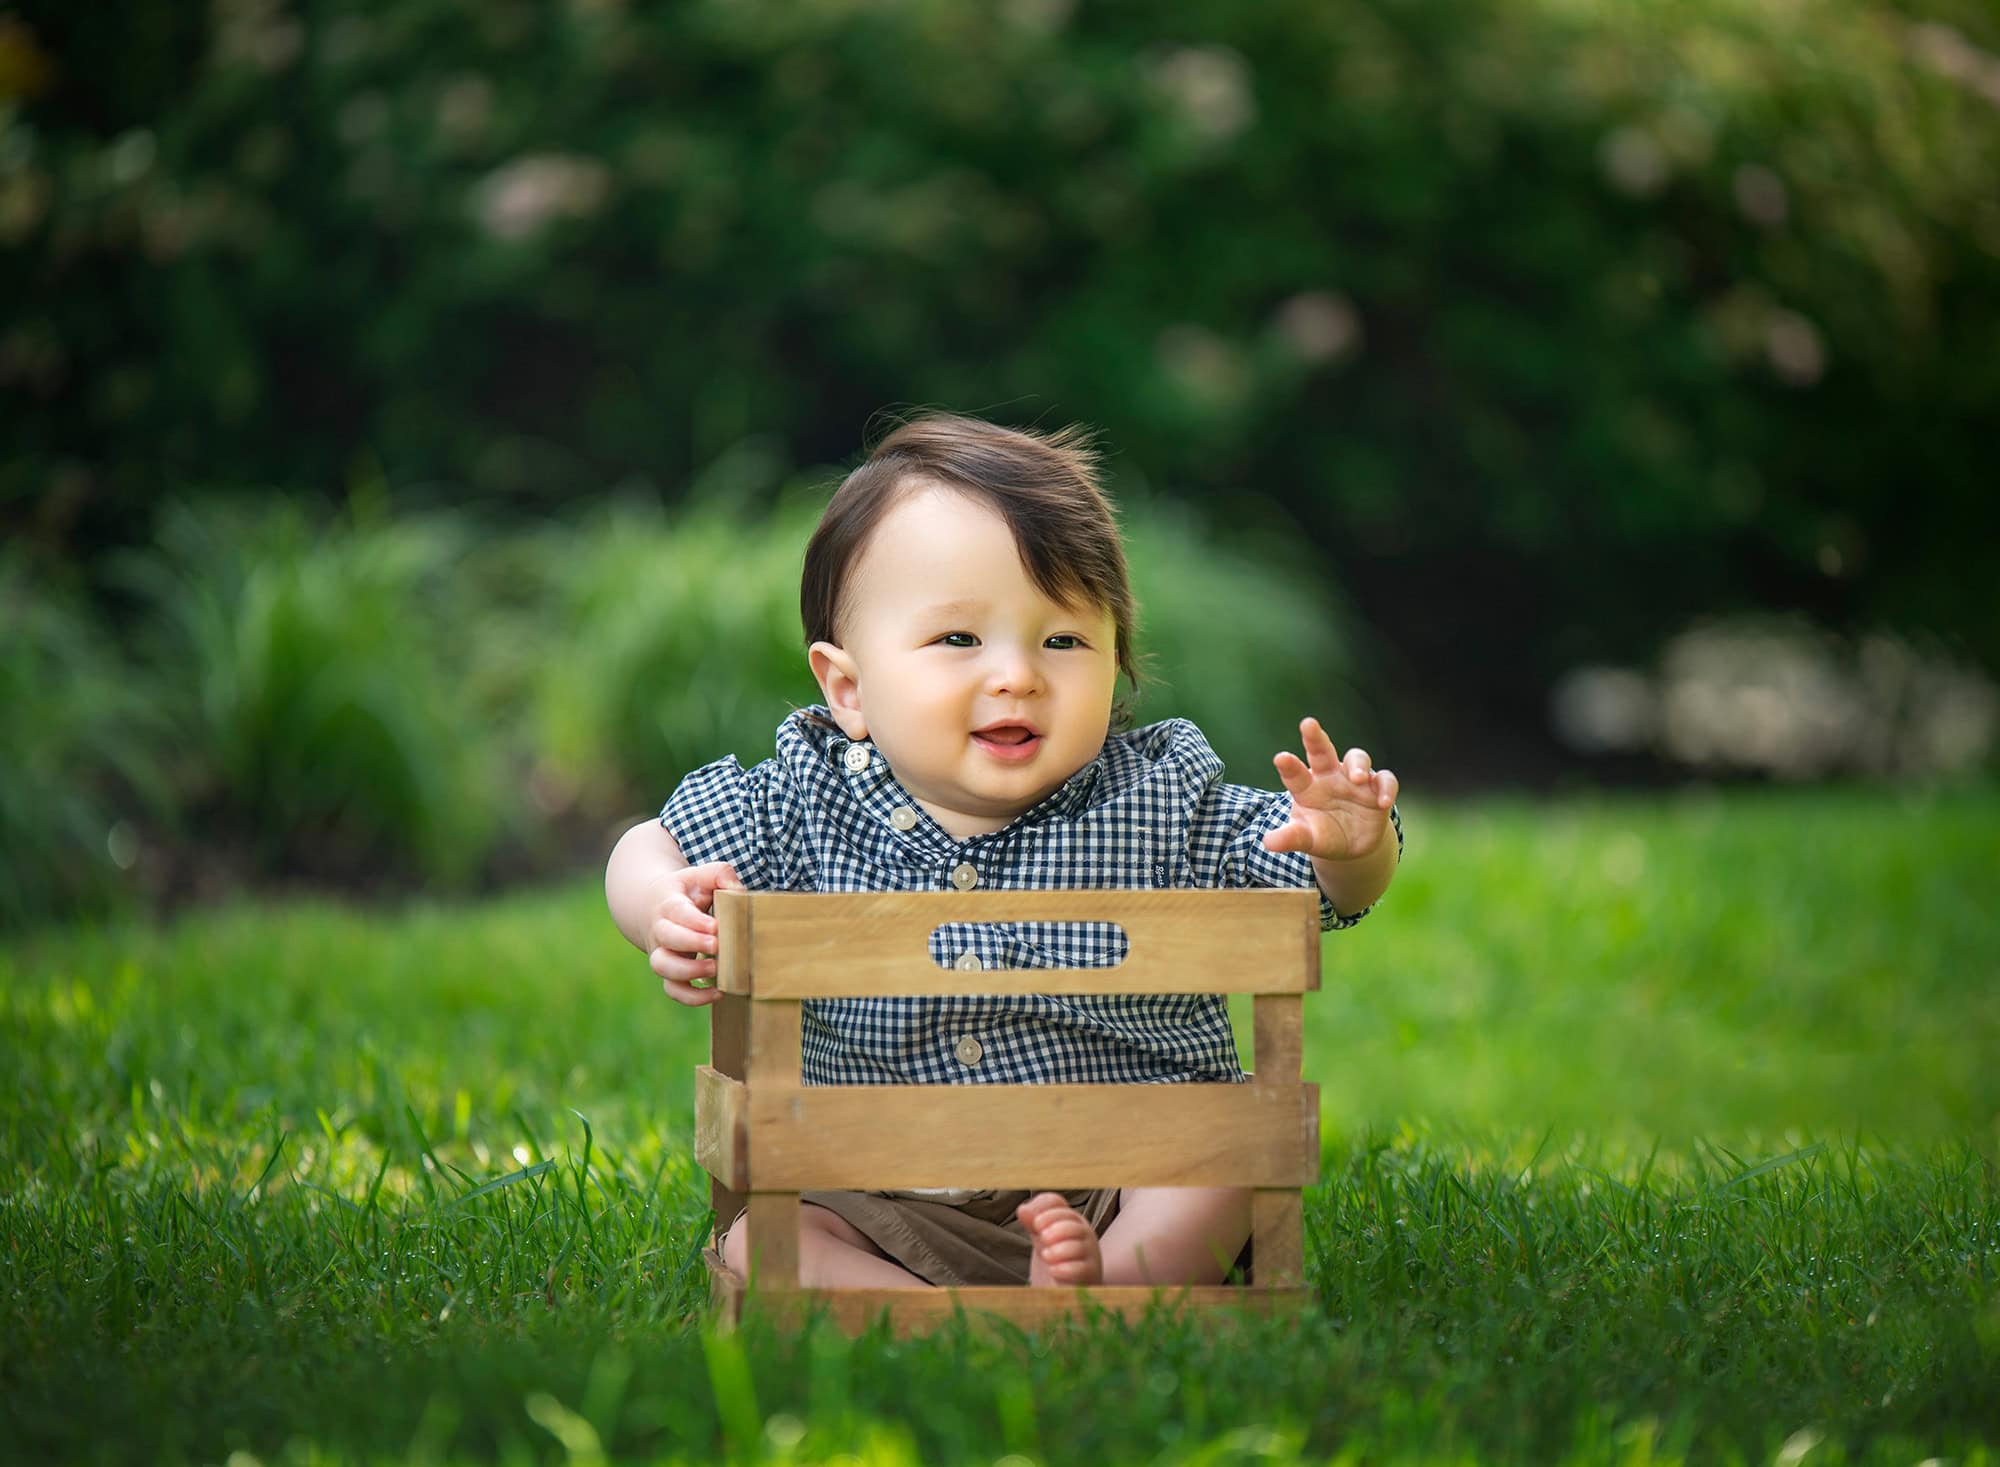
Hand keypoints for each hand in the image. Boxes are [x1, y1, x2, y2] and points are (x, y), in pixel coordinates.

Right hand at [647, 861, 742, 1006]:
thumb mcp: (700, 875)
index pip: (676, 912)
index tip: (716, 927)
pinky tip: (717, 993)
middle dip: (691, 943)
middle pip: (666, 938)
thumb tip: (737, 889)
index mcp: (668, 904)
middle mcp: (660, 930)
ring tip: (716, 969)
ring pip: (663, 967)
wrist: (655, 907)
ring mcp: (662, 953)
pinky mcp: (670, 973)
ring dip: (689, 971)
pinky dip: (692, 997)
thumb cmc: (687, 891)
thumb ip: (720, 874)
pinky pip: (673, 990)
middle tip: (717, 945)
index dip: (694, 921)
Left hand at [1263, 716, 1398, 862]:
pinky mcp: (1377, 788)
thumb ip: (1290, 838)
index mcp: (1307, 787)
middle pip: (1322, 751)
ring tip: (1356, 778)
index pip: (1295, 774)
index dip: (1288, 766)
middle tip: (1308, 724)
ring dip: (1357, 765)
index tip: (1280, 758)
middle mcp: (1329, 776)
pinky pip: (1385, 780)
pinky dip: (1386, 788)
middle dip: (1315, 737)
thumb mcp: (1307, 839)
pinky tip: (1382, 802)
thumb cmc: (1323, 835)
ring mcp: (1355, 780)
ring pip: (1358, 758)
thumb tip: (1268, 842)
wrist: (1352, 844)